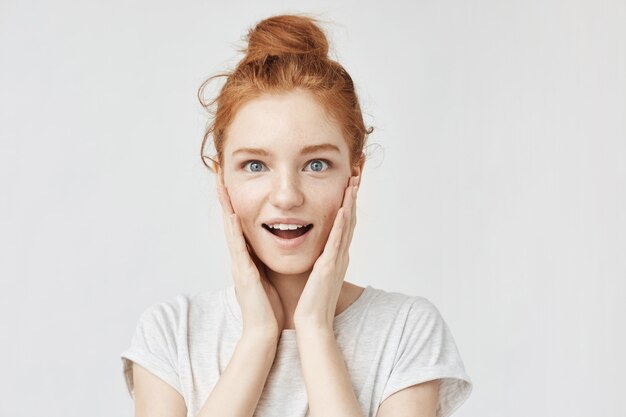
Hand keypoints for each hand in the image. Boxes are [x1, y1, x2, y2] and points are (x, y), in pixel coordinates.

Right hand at [217, 176, 284, 338]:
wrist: (263, 331)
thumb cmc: (268, 306)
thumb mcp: (266, 277)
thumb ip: (263, 263)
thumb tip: (271, 248)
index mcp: (246, 258)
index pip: (239, 225)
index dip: (234, 203)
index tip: (231, 183)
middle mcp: (239, 258)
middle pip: (230, 221)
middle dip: (225, 198)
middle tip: (219, 174)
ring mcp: (239, 265)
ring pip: (230, 229)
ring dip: (225, 206)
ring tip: (221, 185)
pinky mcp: (244, 273)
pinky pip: (238, 247)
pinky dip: (234, 229)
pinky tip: (232, 214)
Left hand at [293, 175, 358, 329]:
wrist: (311, 325)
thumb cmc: (308, 304)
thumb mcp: (312, 276)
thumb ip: (313, 262)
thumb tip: (308, 251)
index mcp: (334, 257)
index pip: (342, 224)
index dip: (347, 203)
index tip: (348, 184)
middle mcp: (339, 256)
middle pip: (349, 220)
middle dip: (352, 196)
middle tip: (357, 175)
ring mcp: (336, 260)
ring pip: (346, 225)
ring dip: (350, 203)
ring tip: (354, 182)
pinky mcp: (329, 266)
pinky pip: (337, 240)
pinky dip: (341, 223)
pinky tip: (344, 207)